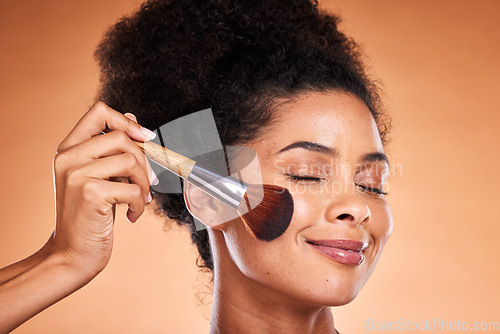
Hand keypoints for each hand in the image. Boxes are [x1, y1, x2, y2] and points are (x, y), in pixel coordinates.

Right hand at [50, 101, 156, 277]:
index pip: (98, 112)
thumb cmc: (91, 215)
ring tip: (140, 200)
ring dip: (144, 183)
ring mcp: (77, 174)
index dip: (126, 121)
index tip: (144, 138)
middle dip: (144, 162)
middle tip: (146, 184)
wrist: (72, 254)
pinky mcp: (90, 193)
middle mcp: (68, 157)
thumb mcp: (100, 177)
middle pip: (122, 137)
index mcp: (69, 149)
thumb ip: (111, 150)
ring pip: (130, 160)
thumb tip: (132, 119)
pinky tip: (132, 216)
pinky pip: (133, 188)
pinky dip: (140, 204)